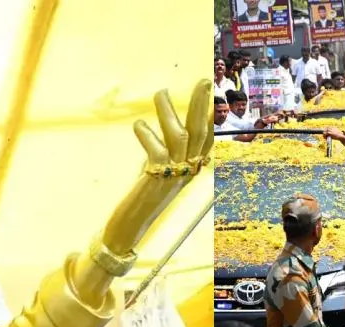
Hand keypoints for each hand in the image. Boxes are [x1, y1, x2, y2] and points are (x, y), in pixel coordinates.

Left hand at [98, 80, 210, 260]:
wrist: (130, 227)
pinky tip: (138, 124)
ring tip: (160, 92)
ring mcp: (173, 175)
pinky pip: (156, 150)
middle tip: (203, 81)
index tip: (214, 94)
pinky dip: (146, 134)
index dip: (212, 117)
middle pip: (199, 133)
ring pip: (180, 137)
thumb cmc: (142, 199)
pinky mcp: (156, 179)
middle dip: (201, 105)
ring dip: (170, 113)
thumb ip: (163, 153)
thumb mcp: (157, 172)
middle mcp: (187, 171)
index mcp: (191, 169)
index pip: (207, 139)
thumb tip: (163, 131)